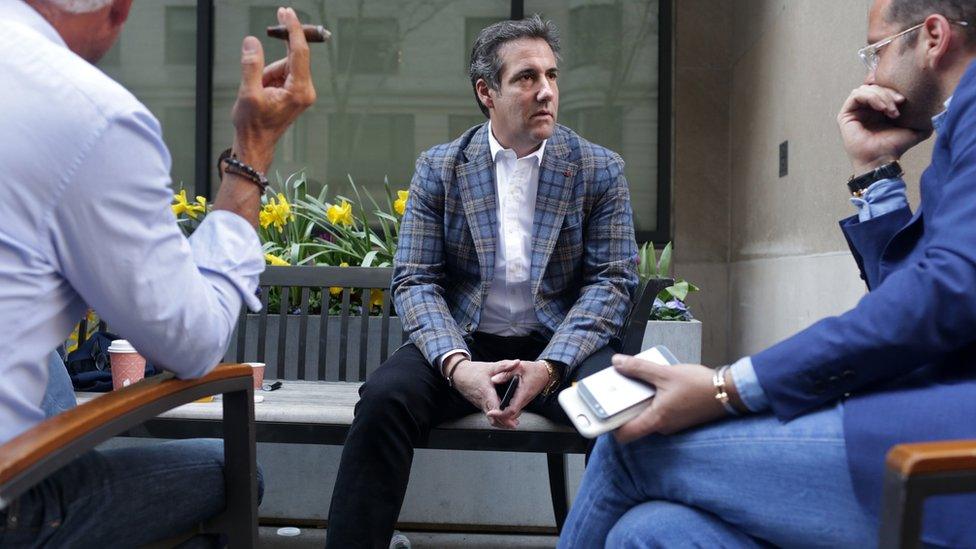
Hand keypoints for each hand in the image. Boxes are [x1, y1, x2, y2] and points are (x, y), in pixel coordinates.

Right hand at [231, 7, 315, 172]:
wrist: (255, 144)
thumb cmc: (252, 124)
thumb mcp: (248, 93)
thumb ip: (251, 65)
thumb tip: (252, 41)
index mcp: (299, 91)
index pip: (299, 52)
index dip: (293, 29)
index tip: (287, 12)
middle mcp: (305, 90)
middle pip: (293, 56)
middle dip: (277, 50)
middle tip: (273, 28)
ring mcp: (301, 92)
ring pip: (284, 65)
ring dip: (268, 72)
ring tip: (258, 91)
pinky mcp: (295, 93)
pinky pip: (282, 74)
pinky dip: (269, 76)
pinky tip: (262, 92)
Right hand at [451, 359, 519, 427]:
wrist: (459, 375)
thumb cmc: (474, 371)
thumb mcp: (491, 366)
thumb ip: (505, 365)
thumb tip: (517, 362)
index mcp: (486, 392)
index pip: (494, 408)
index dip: (503, 416)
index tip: (512, 420)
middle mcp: (482, 401)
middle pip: (493, 418)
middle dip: (504, 423)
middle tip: (514, 424)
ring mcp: (480, 405)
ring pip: (490, 418)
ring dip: (501, 422)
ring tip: (512, 423)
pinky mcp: (480, 405)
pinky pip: (488, 414)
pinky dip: (496, 418)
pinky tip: (504, 417)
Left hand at [485, 360, 550, 427]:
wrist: (545, 373)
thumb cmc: (533, 370)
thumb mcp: (519, 367)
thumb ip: (506, 373)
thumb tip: (494, 379)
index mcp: (522, 393)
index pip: (511, 410)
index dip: (500, 414)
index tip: (491, 412)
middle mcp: (523, 400)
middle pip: (511, 416)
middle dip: (499, 417)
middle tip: (489, 412)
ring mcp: (523, 402)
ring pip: (512, 415)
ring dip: (502, 415)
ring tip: (492, 411)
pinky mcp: (522, 401)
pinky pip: (514, 410)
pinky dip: (506, 411)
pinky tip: (499, 406)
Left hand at [611, 354, 725, 442]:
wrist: (729, 392)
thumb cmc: (700, 386)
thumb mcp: (665, 373)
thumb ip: (639, 368)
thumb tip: (618, 363)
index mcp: (656, 420)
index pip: (625, 435)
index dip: (611, 427)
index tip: (603, 414)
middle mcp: (663, 427)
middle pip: (635, 424)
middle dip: (626, 409)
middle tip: (619, 391)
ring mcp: (672, 424)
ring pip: (648, 416)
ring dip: (641, 403)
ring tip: (639, 384)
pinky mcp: (680, 418)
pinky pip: (660, 412)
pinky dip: (654, 401)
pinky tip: (657, 386)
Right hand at [837, 85, 930, 173]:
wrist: (882, 160)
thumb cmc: (894, 147)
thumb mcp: (915, 129)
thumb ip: (923, 118)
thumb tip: (939, 109)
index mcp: (877, 110)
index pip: (882, 88)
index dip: (892, 89)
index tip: (903, 100)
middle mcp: (864, 109)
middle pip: (874, 87)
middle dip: (888, 93)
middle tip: (900, 104)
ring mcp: (854, 112)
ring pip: (865, 89)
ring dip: (881, 96)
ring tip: (891, 110)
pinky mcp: (845, 115)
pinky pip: (856, 96)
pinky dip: (871, 98)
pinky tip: (882, 109)